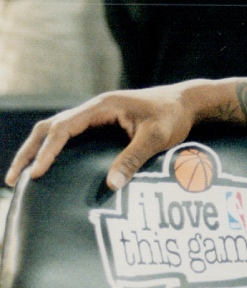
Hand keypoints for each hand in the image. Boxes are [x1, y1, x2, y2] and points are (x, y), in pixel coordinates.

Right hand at [4, 85, 196, 190]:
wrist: (188, 102)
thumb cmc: (173, 117)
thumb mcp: (156, 137)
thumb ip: (134, 158)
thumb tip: (111, 185)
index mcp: (103, 106)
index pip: (64, 127)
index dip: (47, 150)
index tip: (36, 171)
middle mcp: (95, 107)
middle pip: (50, 126)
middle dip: (30, 151)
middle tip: (14, 179)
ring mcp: (97, 113)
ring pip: (56, 128)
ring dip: (37, 148)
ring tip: (22, 175)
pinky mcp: (102, 121)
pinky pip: (68, 132)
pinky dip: (52, 147)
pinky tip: (46, 166)